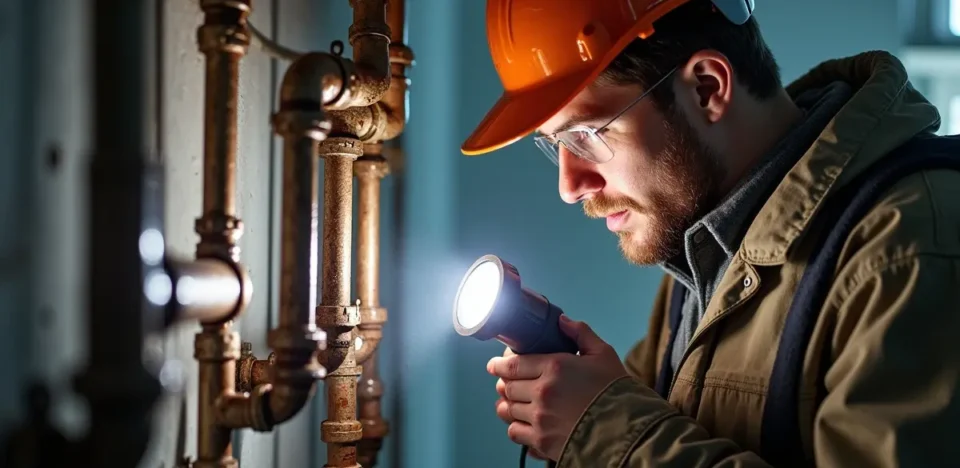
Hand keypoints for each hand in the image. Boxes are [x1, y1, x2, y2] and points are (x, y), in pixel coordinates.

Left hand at [488, 315, 627, 460]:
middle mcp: (543, 392)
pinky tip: (521, 422)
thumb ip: (581, 334)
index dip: (499, 365)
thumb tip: (562, 321)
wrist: (628, 429)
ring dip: (506, 404)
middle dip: (503, 383)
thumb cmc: (617, 391)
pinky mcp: (542, 440)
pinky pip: (515, 433)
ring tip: (509, 402)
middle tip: (505, 382)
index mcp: (555, 367)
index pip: (513, 364)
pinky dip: (514, 427)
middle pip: (507, 386)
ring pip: (507, 409)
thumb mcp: (604, 355)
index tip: (494, 365)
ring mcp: (541, 418)